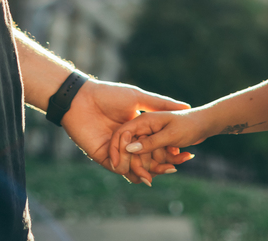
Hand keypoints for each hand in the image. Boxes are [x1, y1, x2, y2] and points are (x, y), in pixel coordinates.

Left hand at [61, 80, 193, 184]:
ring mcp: (115, 150)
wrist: (81, 99)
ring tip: (157, 171)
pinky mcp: (103, 157)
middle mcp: (127, 142)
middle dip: (160, 165)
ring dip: (146, 170)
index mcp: (136, 129)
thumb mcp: (138, 98)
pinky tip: (138, 168)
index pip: (155, 144)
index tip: (184, 154)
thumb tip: (185, 106)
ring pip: (134, 166)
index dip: (168, 150)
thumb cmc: (108, 94)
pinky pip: (119, 168)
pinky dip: (130, 170)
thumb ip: (160, 103)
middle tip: (173, 168)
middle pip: (147, 159)